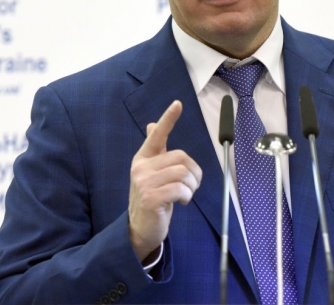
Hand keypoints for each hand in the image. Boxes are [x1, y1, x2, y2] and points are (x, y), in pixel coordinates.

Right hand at [128, 100, 202, 261]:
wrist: (140, 228)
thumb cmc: (152, 198)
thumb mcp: (152, 173)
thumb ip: (154, 151)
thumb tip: (151, 125)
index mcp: (143, 158)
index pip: (157, 135)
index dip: (168, 119)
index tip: (178, 104)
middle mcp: (141, 167)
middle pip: (181, 157)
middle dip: (194, 173)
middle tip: (191, 185)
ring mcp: (144, 183)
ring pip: (183, 173)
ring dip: (192, 187)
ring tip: (185, 195)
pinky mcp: (150, 198)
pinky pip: (180, 189)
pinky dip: (186, 197)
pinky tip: (180, 203)